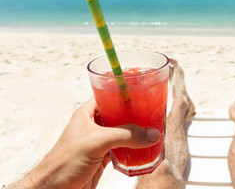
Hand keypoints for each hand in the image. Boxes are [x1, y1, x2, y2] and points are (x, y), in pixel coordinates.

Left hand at [9, 98, 159, 188]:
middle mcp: (93, 125)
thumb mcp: (97, 142)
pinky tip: (143, 147)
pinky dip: (133, 148)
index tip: (141, 92)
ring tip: (152, 128)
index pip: (108, 96)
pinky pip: (122, 148)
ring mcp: (99, 141)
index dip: (124, 94)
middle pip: (119, 114)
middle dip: (135, 114)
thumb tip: (151, 134)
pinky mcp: (103, 156)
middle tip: (151, 111)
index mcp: (87, 113)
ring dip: (135, 132)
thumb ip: (125, 136)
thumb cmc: (64, 162)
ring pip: (122, 132)